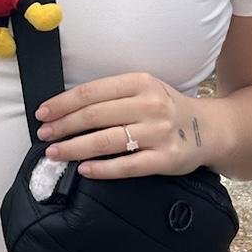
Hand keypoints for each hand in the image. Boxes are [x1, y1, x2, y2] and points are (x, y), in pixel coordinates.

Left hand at [35, 72, 205, 179]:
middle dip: (63, 126)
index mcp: (140, 82)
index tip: (43, 113)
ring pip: (106, 141)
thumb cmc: (166, 108)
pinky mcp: (166, 159)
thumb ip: (112, 96)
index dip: (63, 103)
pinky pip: (127, 166)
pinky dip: (102, 169)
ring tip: (55, 153)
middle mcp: (149, 105)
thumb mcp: (144, 90)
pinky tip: (83, 169)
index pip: (91, 92)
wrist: (208, 129)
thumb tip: (66, 109)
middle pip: (94, 116)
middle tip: (43, 135)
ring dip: (75, 148)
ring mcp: (158, 133)